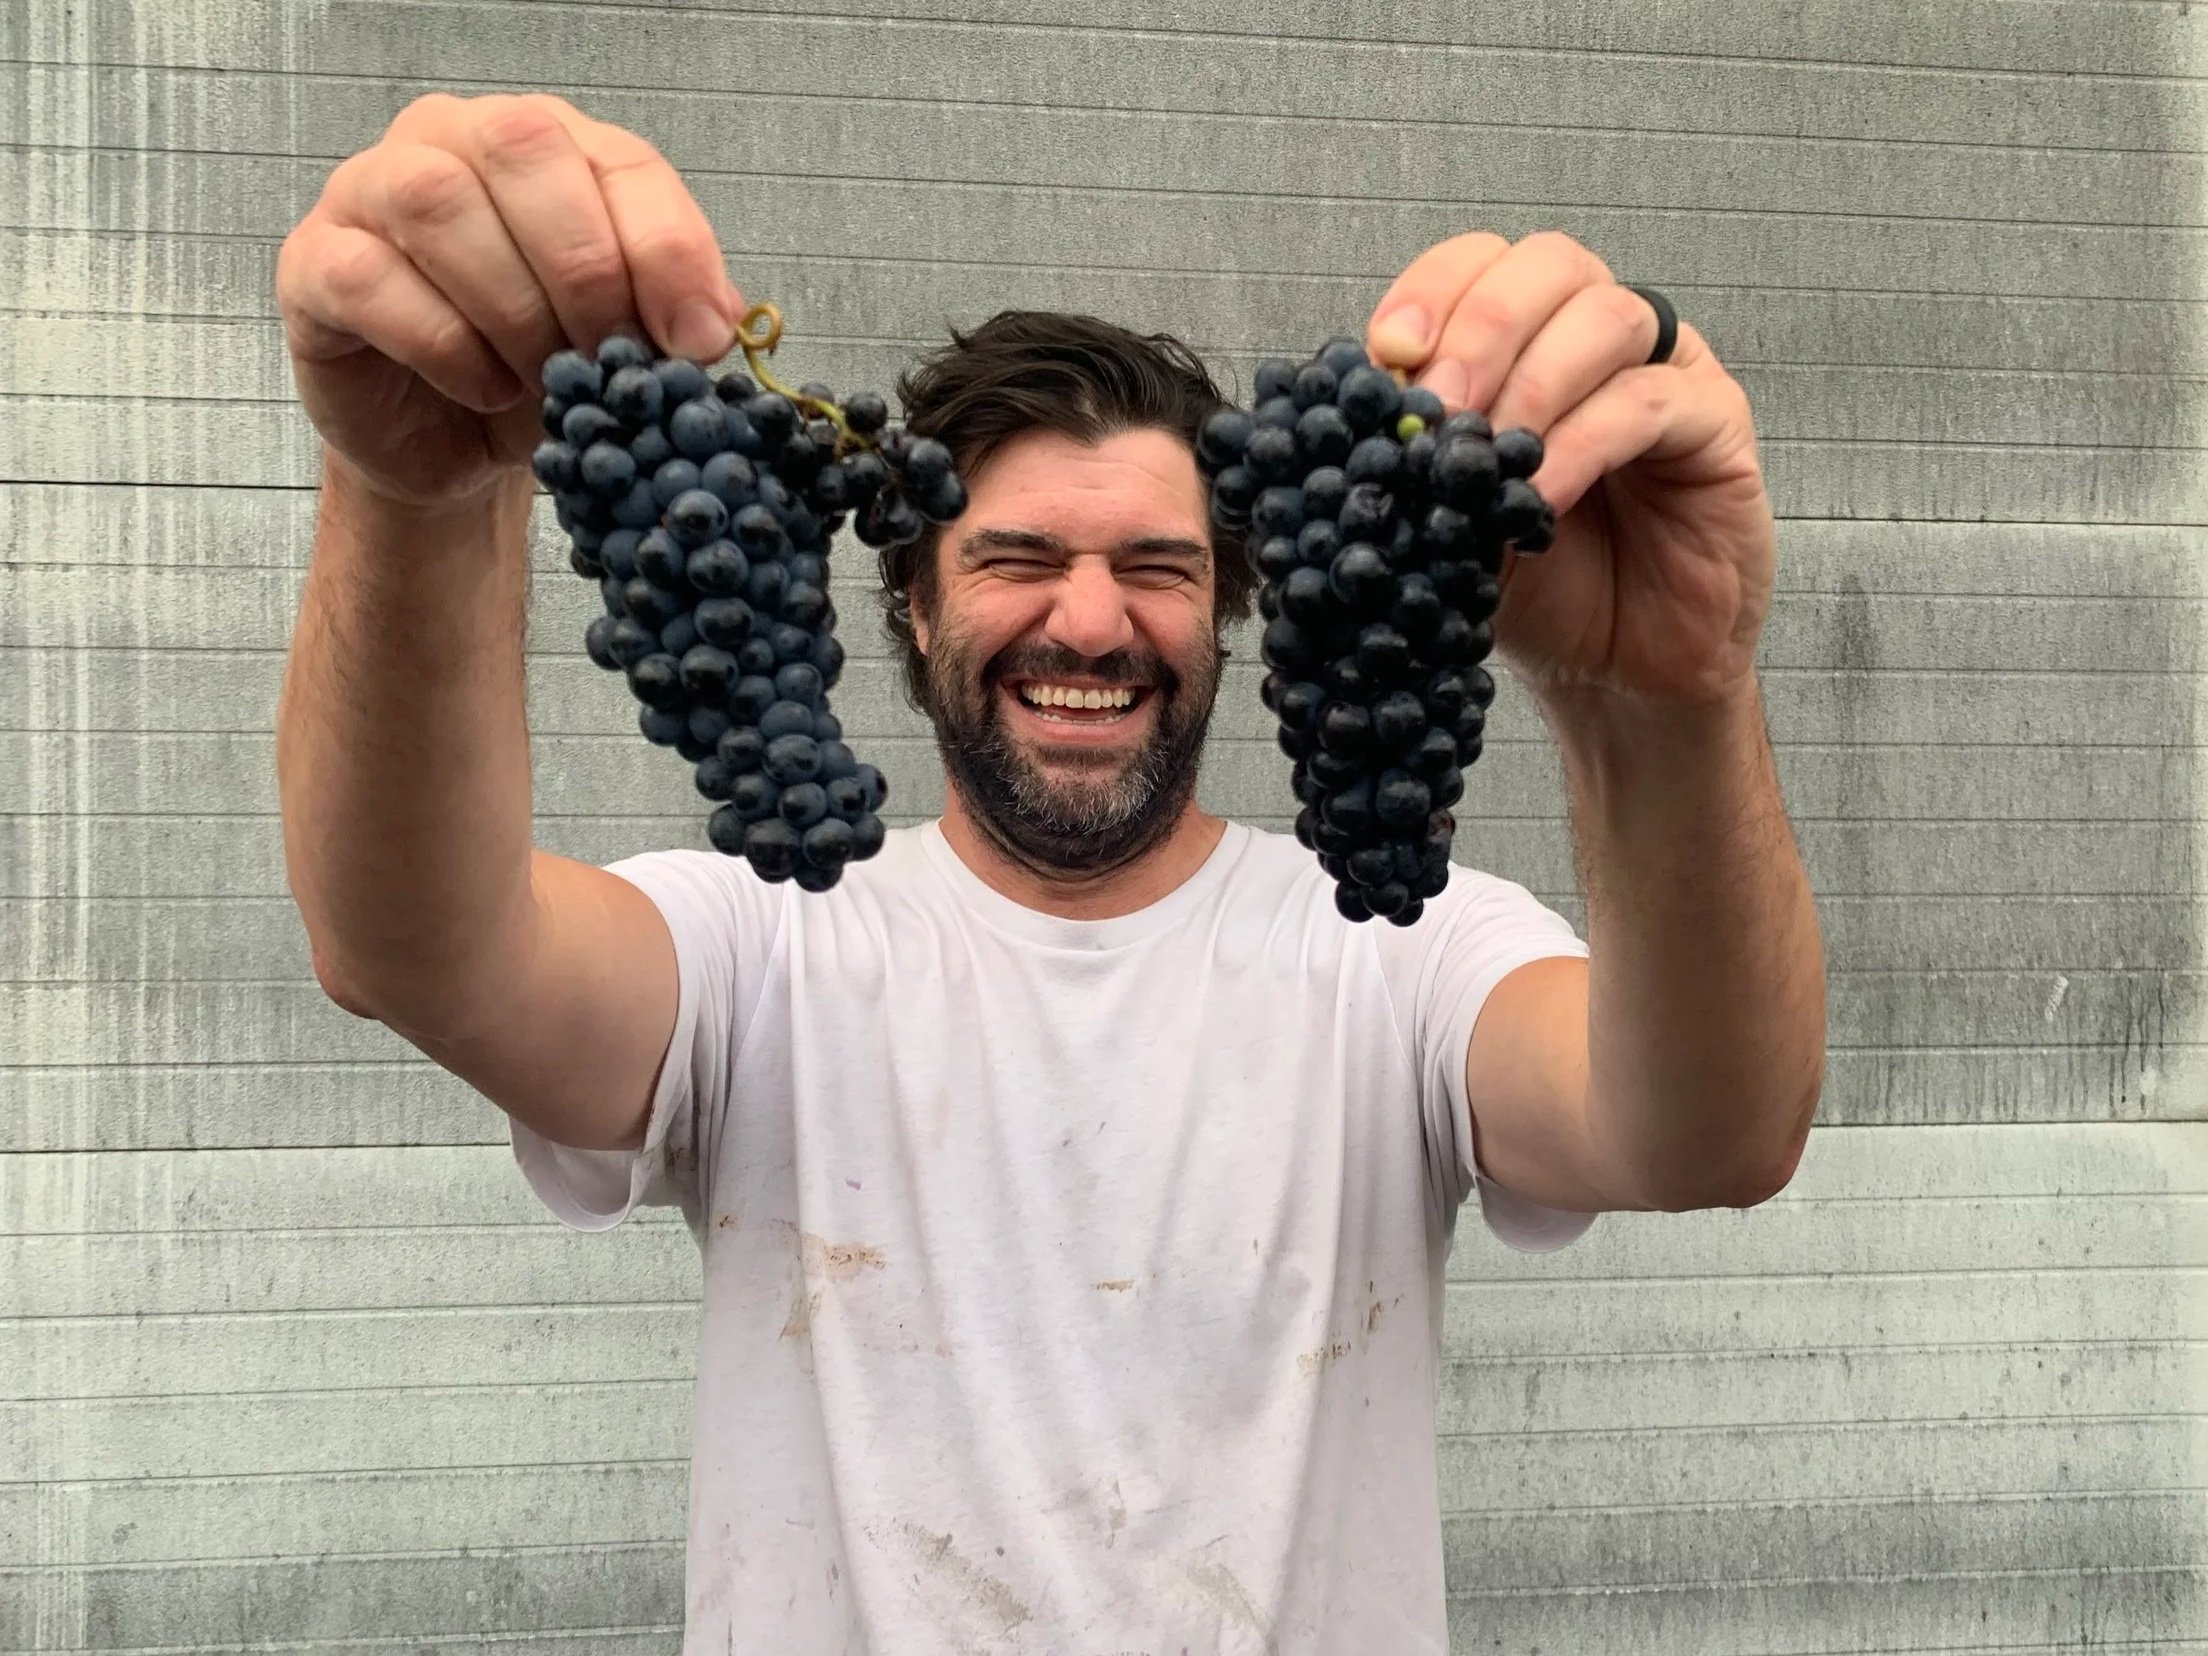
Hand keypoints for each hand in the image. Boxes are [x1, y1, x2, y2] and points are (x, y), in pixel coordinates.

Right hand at [276, 92, 745, 510]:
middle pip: (522, 152)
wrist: (454, 447)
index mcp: (550, 146)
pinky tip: (484, 389)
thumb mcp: (625, 345)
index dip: (667, 250)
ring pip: (439, 204)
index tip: (697, 340)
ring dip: (513, 310)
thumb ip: (673, 319)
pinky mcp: (315, 262)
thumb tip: (716, 326)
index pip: (620, 160)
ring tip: (543, 379)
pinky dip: (445, 346)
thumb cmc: (540, 373)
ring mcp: (370, 191)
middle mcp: (455, 141)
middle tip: (609, 356)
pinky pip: (371, 281)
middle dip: (586, 269)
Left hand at [1365, 231, 1775, 709]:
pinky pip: (1650, 401)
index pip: (1480, 264)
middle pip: (1548, 266)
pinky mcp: (1715, 422)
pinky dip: (1583, 443)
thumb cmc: (1535, 586)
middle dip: (1480, 329)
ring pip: (1607, 316)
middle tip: (1440, 409)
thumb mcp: (1444, 521)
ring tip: (1489, 462)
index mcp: (1526, 337)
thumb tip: (1326, 425)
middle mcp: (1597, 334)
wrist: (1615, 670)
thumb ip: (1400, 464)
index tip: (1388, 353)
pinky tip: (1541, 498)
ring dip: (1533, 384)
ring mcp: (1665, 368)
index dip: (1433, 292)